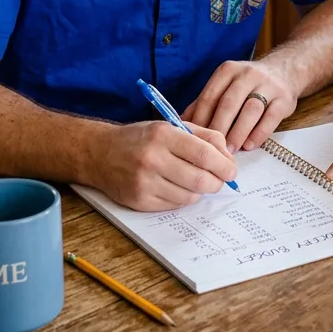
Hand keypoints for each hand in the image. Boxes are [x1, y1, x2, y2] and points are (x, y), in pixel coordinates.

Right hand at [92, 120, 237, 211]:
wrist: (100, 153)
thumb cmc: (142, 138)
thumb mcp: (171, 126)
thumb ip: (203, 136)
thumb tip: (228, 156)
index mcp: (163, 135)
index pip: (203, 154)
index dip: (223, 165)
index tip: (232, 170)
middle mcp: (152, 159)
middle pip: (199, 180)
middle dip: (217, 182)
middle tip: (221, 179)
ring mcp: (144, 183)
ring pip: (189, 196)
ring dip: (200, 191)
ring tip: (197, 180)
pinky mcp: (139, 201)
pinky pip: (174, 205)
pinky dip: (183, 198)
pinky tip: (179, 187)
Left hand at [183, 59, 298, 152]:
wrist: (284, 71)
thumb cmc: (247, 85)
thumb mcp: (226, 85)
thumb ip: (205, 102)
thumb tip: (180, 124)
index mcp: (228, 71)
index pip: (210, 96)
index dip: (200, 119)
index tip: (194, 140)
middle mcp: (248, 74)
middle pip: (229, 103)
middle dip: (219, 128)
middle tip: (212, 150)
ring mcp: (268, 85)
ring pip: (251, 109)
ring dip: (238, 132)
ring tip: (230, 151)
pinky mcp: (284, 98)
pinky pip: (271, 117)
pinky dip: (259, 133)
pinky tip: (250, 145)